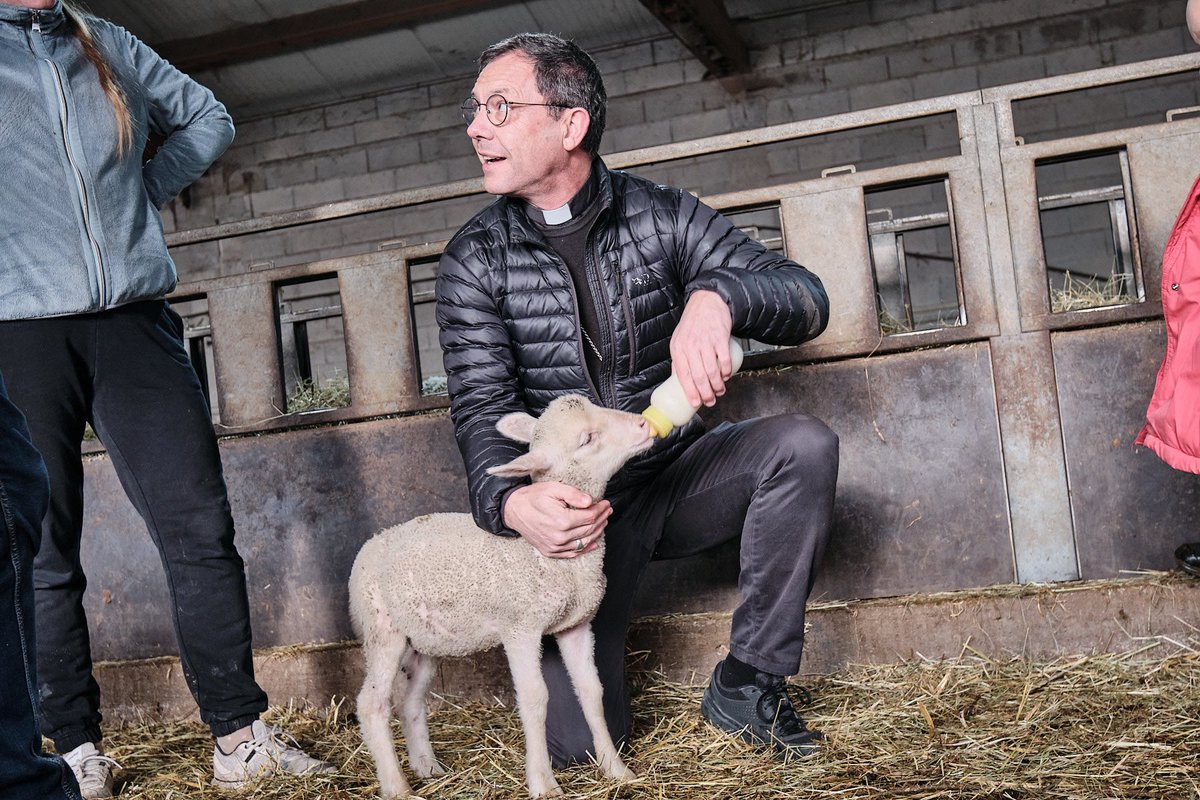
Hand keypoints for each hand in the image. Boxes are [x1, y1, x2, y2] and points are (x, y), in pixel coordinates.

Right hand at [502, 482, 611, 557]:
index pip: (590, 517)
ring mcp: (554, 546)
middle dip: (602, 519)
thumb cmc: (533, 497)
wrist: (513, 510)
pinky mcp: (550, 551)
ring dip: (597, 532)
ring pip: (584, 542)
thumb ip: (573, 494)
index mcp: (562, 521)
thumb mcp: (553, 489)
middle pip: (589, 529)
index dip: (600, 509)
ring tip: (604, 523)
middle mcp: (559, 537)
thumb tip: (590, 502)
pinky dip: (584, 549)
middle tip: (608, 511)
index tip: (606, 503)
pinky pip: (572, 553)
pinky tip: (593, 543)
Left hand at [670, 290, 734, 406]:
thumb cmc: (693, 323)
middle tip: (711, 401)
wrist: (707, 302)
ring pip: (712, 370)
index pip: (682, 375)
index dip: (690, 392)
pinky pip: (724, 359)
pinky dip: (726, 371)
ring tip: (720, 391)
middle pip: (698, 376)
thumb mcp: (679, 339)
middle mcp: (690, 345)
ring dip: (717, 385)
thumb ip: (679, 358)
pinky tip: (726, 376)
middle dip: (705, 393)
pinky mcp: (720, 337)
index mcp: (678, 348)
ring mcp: (705, 341)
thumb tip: (678, 380)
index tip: (696, 403)